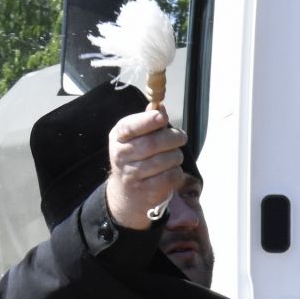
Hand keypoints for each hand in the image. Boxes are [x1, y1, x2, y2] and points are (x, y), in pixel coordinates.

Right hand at [105, 107, 187, 229]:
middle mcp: (121, 156)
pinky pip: (171, 176)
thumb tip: (159, 106)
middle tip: (181, 136)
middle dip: (173, 137)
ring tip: (174, 155)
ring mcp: (132, 175)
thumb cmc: (136, 157)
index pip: (129, 127)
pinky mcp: (146, 190)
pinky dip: (177, 171)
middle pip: (153, 143)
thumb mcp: (135, 137)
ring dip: (177, 155)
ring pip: (165, 159)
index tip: (162, 117)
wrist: (127, 192)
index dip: (147, 121)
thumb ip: (147, 121)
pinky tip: (171, 169)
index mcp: (118, 138)